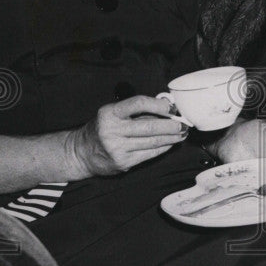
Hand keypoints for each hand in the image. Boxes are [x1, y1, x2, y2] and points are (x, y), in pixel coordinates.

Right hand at [69, 95, 186, 176]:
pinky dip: (162, 148)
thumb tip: (165, 106)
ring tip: (182, 134)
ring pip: (152, 142)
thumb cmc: (102, 128)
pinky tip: (170, 144)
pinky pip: (149, 154)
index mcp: (110, 113)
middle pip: (149, 126)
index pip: (138, 103)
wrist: (81, 152)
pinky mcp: (123, 162)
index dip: (158, 105)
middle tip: (184, 124)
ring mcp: (117, 148)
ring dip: (171, 138)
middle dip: (171, 125)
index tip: (172, 107)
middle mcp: (112, 130)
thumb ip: (136, 110)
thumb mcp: (113, 113)